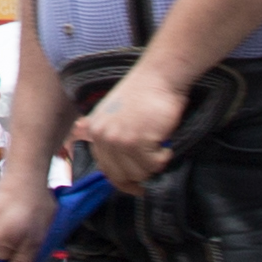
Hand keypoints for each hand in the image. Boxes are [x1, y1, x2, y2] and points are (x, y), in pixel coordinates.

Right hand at [0, 162, 51, 261]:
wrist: (27, 173)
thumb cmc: (31, 207)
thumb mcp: (33, 244)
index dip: (22, 260)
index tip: (32, 247)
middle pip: (3, 252)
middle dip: (19, 246)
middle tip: (33, 231)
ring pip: (3, 238)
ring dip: (17, 232)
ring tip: (29, 218)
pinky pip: (1, 224)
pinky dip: (12, 220)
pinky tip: (22, 210)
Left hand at [78, 63, 186, 196]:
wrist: (159, 76)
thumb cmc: (143, 93)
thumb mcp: (114, 113)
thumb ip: (110, 137)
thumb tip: (113, 168)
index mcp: (96, 131)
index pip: (106, 169)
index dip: (123, 181)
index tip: (137, 186)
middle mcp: (103, 137)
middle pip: (122, 175)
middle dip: (141, 176)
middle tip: (155, 167)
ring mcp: (120, 139)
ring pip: (140, 172)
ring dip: (154, 165)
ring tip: (161, 148)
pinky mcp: (139, 140)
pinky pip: (154, 164)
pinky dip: (164, 157)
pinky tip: (166, 144)